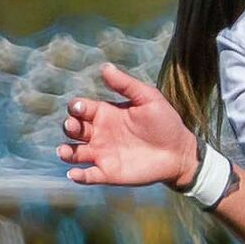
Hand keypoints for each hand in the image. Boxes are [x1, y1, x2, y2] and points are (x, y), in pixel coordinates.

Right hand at [58, 64, 201, 189]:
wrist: (180, 152)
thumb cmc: (165, 123)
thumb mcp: (148, 98)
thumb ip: (126, 84)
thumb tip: (105, 67)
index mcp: (106, 113)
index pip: (81, 108)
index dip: (75, 107)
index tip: (80, 108)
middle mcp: (100, 133)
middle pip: (73, 129)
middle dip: (69, 127)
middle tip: (74, 128)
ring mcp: (102, 154)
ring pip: (74, 153)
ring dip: (66, 152)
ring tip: (65, 152)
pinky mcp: (109, 173)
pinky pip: (88, 176)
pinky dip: (78, 176)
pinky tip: (74, 174)